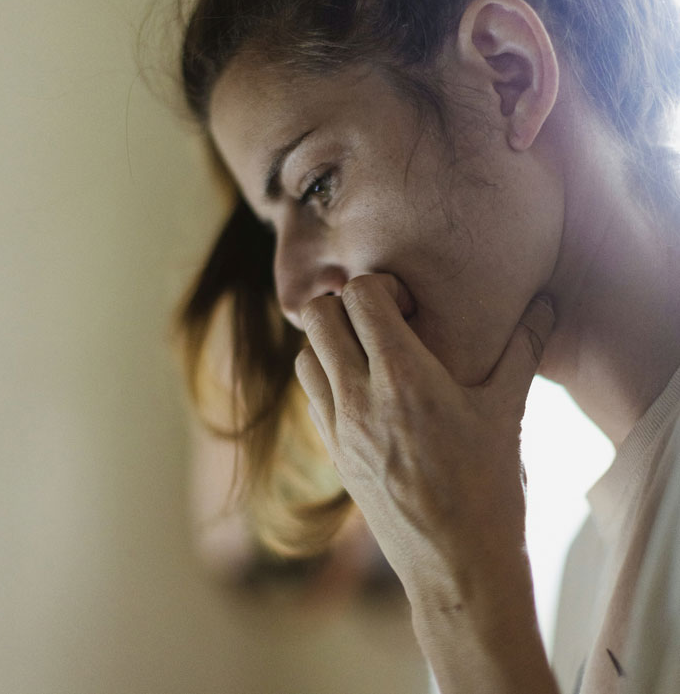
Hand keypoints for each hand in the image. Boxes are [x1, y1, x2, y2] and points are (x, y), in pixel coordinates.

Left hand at [295, 274, 556, 689]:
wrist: (457, 567)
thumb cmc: (488, 489)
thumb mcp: (508, 412)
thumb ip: (525, 349)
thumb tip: (548, 304)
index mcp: (404, 377)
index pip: (360, 295)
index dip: (380, 286)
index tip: (409, 305)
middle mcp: (359, 397)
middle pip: (317, 316)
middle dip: (345, 304)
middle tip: (382, 322)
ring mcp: (339, 428)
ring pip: (304, 355)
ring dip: (329, 342)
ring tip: (369, 354)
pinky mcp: (333, 455)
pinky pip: (311, 396)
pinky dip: (327, 380)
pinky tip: (364, 393)